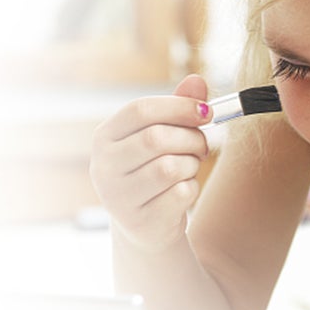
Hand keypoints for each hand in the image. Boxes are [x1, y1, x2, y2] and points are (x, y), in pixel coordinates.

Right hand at [90, 74, 210, 252]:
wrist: (146, 227)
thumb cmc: (153, 172)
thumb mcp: (161, 137)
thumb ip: (176, 109)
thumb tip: (197, 81)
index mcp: (104, 138)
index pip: (140, 110)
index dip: (178, 106)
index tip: (205, 111)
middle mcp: (103, 168)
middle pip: (156, 138)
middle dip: (190, 138)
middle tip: (202, 145)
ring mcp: (118, 198)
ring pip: (170, 167)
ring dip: (191, 165)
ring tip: (189, 168)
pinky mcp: (139, 222)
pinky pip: (179, 194)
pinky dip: (191, 189)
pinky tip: (183, 191)